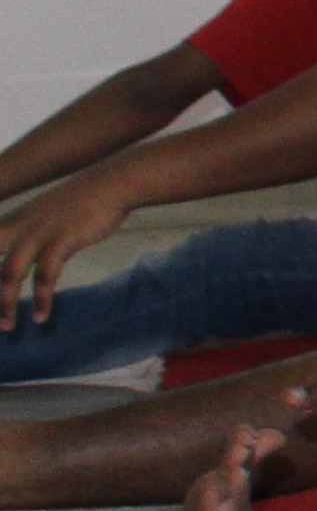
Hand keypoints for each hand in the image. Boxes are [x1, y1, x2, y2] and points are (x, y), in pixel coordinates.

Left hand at [0, 170, 136, 327]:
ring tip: (8, 327)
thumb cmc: (82, 199)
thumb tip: (31, 262)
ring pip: (10, 273)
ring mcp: (38, 234)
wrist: (111, 182)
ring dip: (6, 303)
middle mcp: (17, 228)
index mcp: (11, 222)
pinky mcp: (61, 241)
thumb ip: (31, 237)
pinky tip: (42, 316)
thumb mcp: (45, 215)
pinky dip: (42, 299)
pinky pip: (45, 276)